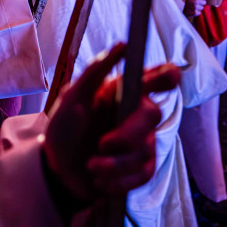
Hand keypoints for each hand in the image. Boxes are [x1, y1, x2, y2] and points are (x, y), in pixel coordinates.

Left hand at [44, 43, 180, 200]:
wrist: (57, 171)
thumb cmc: (65, 130)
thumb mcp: (71, 99)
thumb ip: (94, 72)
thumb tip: (121, 45)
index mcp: (124, 93)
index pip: (157, 78)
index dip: (168, 75)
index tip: (169, 78)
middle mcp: (137, 114)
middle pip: (154, 116)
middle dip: (127, 135)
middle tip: (101, 144)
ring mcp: (142, 142)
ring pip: (145, 151)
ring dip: (114, 164)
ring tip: (91, 166)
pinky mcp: (141, 168)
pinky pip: (143, 175)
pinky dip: (118, 181)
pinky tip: (99, 179)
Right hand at [184, 0, 207, 16]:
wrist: (180, 7)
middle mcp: (195, 1)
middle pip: (204, 2)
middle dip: (201, 2)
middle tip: (196, 2)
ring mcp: (194, 7)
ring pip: (202, 7)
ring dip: (199, 7)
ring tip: (194, 6)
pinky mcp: (194, 12)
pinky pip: (199, 12)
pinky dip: (196, 12)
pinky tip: (192, 10)